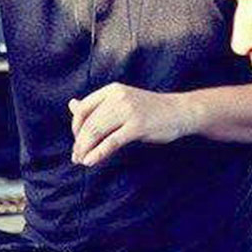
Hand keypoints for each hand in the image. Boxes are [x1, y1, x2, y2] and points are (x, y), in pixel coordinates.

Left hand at [69, 82, 196, 166]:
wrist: (179, 111)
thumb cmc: (149, 109)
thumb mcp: (121, 102)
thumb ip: (97, 105)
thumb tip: (71, 104)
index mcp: (112, 90)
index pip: (83, 109)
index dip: (75, 127)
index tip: (77, 142)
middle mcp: (118, 97)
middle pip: (89, 123)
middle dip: (79, 143)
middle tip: (75, 158)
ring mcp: (128, 110)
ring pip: (97, 132)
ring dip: (85, 149)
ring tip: (82, 161)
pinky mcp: (137, 126)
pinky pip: (111, 142)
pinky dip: (98, 153)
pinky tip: (91, 161)